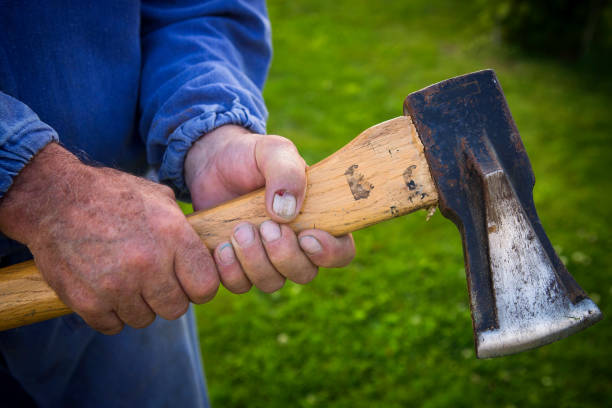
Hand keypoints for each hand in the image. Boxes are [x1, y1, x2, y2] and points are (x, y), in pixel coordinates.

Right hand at [0, 143, 218, 333]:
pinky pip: (113, 326)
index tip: (188, 282)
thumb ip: (183, 228)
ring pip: (145, 319)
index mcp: (172, 236)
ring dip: (137, 305)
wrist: (53, 199)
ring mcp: (117, 286)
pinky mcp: (88, 302)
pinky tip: (104, 289)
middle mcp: (149, 263)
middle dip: (168, 298)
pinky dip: (110, 313)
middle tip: (153, 281)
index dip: (199, 287)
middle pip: (177, 309)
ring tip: (125, 280)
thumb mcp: (158, 198)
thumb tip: (205, 249)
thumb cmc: (111, 195)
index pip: (206, 286)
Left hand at [185, 125, 354, 292]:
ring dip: (255, 262)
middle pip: (305, 273)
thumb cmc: (251, 156)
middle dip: (284, 255)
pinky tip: (221, 246)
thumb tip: (287, 211)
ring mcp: (266, 259)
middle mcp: (295, 245)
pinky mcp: (237, 265)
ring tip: (238, 230)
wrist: (211, 162)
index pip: (341, 251)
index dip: (329, 253)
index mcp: (317, 219)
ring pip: (271, 283)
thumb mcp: (273, 151)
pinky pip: (240, 285)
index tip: (307, 236)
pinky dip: (230, 270)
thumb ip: (286, 171)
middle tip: (264, 226)